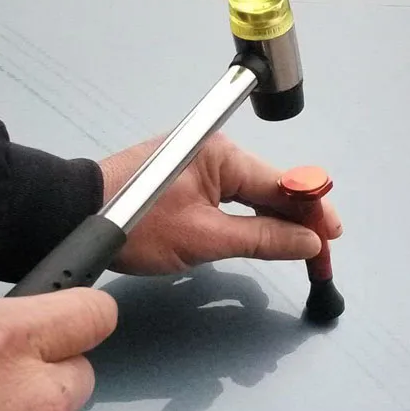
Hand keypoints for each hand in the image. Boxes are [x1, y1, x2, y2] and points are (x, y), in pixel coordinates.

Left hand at [98, 132, 342, 274]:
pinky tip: (268, 235)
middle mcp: (219, 152)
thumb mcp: (204, 238)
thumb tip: (308, 241)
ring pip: (256, 195)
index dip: (314, 214)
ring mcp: (203, 164)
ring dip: (280, 222)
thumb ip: (261, 239)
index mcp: (225, 156)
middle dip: (301, 222)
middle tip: (320, 257)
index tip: (332, 241)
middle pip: (274, 188)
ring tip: (302, 250)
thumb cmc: (137, 225)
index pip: (285, 185)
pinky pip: (235, 197)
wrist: (77, 213)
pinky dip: (255, 219)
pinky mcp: (190, 178)